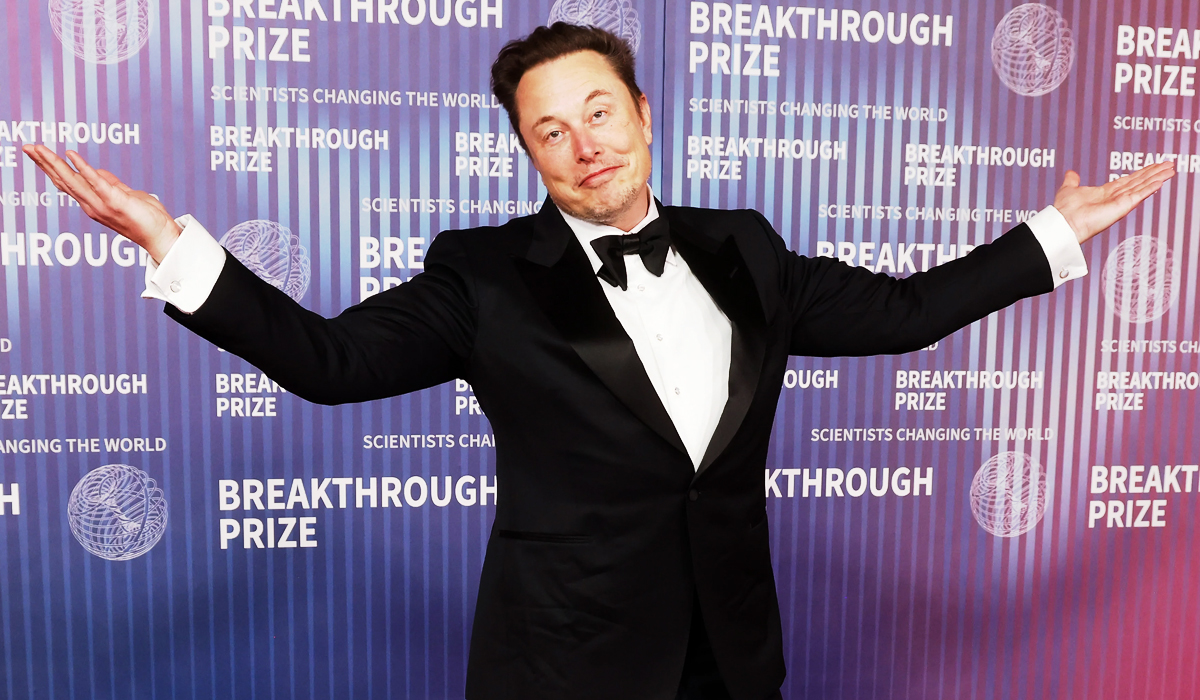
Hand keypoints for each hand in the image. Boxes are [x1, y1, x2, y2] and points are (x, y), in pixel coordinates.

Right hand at [23, 145, 181, 263]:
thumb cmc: (145, 217)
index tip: (36, 153)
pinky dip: (83, 168)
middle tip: (27, 147)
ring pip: (72, 181)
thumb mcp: (125, 195)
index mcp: (93, 203)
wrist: (160, 235)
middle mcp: (92, 205)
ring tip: (39, 149)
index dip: (50, 168)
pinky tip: (70, 155)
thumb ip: (109, 183)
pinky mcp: (115, 201)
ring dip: (54, 163)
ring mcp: (101, 204)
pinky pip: (96, 182)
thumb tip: (96, 171)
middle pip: (63, 180)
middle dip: (44, 163)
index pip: (66, 183)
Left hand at [1053, 160, 1174, 244]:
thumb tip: (1071, 173)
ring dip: (1156, 177)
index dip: (1140, 173)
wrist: (1064, 222)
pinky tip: (1161, 181)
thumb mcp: (1069, 189)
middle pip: (1139, 182)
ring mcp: (1120, 202)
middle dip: (1153, 173)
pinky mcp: (1122, 206)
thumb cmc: (1064, 210)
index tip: (1152, 165)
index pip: (1127, 180)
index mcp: (1105, 193)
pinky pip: (1139, 195)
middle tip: (1168, 164)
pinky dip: (1150, 187)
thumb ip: (1072, 180)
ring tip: (1170, 169)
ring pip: (1142, 186)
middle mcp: (1115, 198)